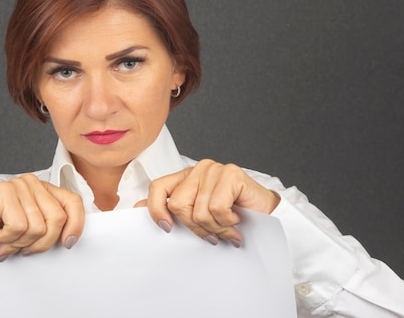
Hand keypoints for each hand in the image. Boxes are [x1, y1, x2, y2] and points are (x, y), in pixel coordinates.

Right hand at [0, 174, 84, 260]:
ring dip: (20, 242)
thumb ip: (51, 227)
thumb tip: (71, 239)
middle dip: (42, 243)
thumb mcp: (33, 230)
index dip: (75, 225)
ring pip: (37, 227)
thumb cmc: (1, 232)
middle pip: (57, 219)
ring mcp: (18, 185)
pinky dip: (7, 238)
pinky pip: (18, 226)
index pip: (73, 202)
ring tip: (8, 240)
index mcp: (45, 189)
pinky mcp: (3, 192)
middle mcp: (33, 183)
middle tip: (25, 247)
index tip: (67, 243)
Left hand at [141, 159, 278, 246]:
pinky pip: (216, 207)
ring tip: (227, 229)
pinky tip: (236, 221)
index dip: (156, 209)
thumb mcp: (196, 217)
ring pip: (198, 210)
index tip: (167, 228)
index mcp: (185, 178)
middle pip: (177, 204)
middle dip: (194, 227)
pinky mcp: (231, 173)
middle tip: (211, 234)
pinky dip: (227, 222)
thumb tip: (135, 209)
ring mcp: (214, 169)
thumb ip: (170, 211)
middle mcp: (198, 170)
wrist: (268, 218)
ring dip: (215, 228)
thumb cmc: (232, 218)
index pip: (157, 188)